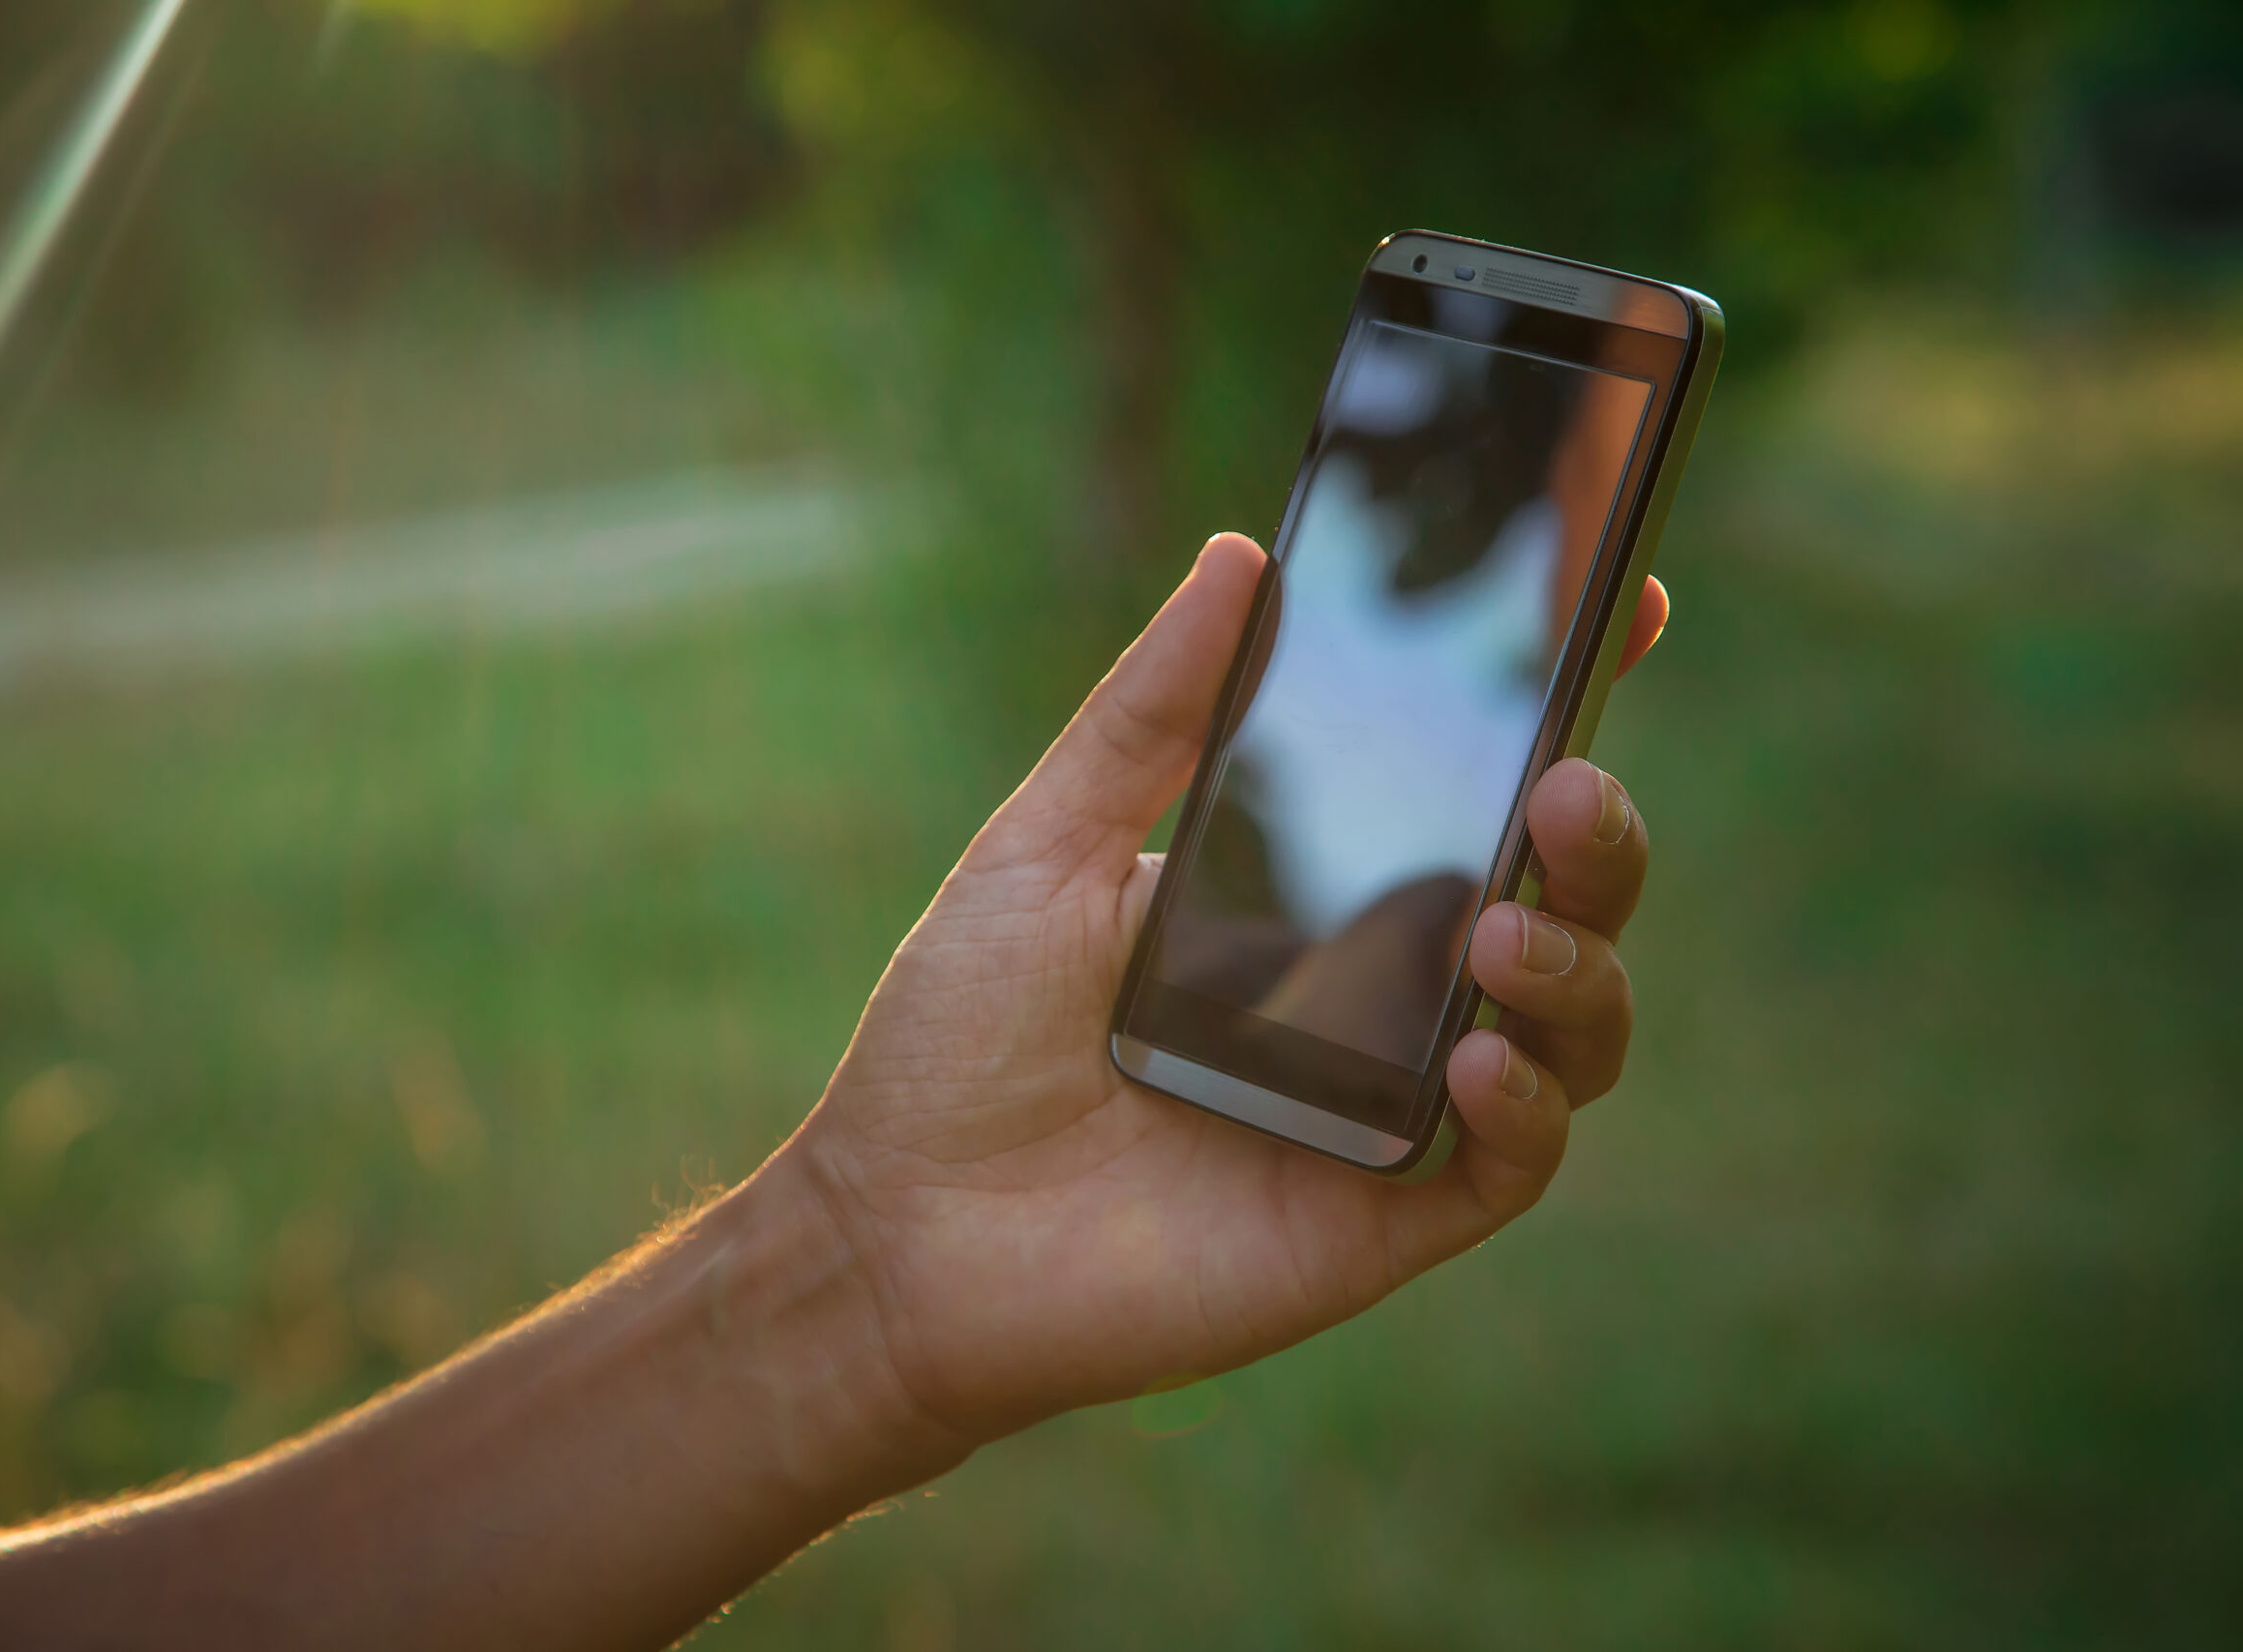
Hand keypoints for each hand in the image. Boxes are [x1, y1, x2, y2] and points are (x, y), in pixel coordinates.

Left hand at [784, 533, 1660, 1443]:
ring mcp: (1391, 1109)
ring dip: (1577, 969)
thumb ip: (1148, 715)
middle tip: (1564, 789)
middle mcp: (1375, 995)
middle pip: (1559, 904)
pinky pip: (1513, 1165)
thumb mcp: (1046, 849)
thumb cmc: (956, 1039)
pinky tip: (1472, 1062)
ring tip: (1500, 939)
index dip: (1570, 706)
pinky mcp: (1382, 1221)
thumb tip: (1239, 557)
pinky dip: (1527, 1110)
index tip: (1627, 602)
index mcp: (1314, 894)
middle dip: (1599, 839)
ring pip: (1575, 1031)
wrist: (900, 1233)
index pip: (1474, 794)